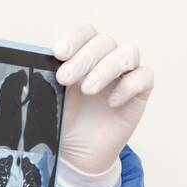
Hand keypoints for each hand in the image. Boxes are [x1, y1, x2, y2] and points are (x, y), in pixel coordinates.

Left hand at [54, 24, 153, 174]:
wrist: (75, 153)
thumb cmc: (63, 120)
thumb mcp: (49, 98)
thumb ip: (48, 78)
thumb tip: (42, 62)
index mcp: (82, 54)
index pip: (85, 33)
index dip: (74, 39)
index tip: (58, 53)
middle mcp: (105, 59)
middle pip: (104, 41)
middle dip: (84, 58)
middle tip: (64, 79)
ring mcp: (124, 73)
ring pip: (128, 52)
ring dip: (106, 68)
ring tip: (88, 90)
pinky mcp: (140, 91)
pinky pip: (144, 76)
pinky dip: (128, 86)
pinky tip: (111, 103)